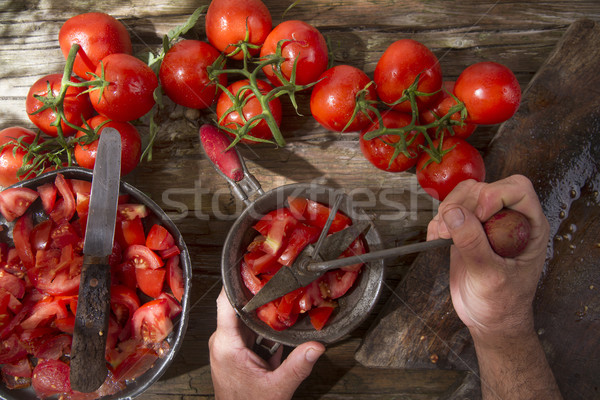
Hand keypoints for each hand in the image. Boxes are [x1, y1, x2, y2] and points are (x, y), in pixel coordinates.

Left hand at [208, 287, 325, 399]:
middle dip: (259, 294)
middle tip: (278, 280)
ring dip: (263, 311)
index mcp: (227, 345)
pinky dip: (264, 327)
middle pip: (239, 306)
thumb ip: (298, 366)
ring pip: (246, 318)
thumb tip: (316, 347)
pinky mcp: (235, 352)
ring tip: (283, 298)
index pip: (225, 302)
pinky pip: (249, 331)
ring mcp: (228, 346)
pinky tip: (279, 324)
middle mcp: (223, 342)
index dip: (235, 281)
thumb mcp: (277, 388)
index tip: (246, 265)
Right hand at [427, 174, 549, 339]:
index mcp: (529, 226)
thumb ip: (473, 244)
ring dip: (447, 210)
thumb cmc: (502, 303)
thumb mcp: (490, 276)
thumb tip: (453, 214)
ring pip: (465, 194)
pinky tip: (437, 239)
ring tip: (442, 235)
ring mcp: (487, 223)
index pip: (516, 189)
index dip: (494, 196)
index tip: (477, 217)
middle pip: (484, 188)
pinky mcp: (467, 229)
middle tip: (450, 230)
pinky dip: (439, 221)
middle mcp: (509, 219)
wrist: (489, 319)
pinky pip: (450, 210)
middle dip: (463, 204)